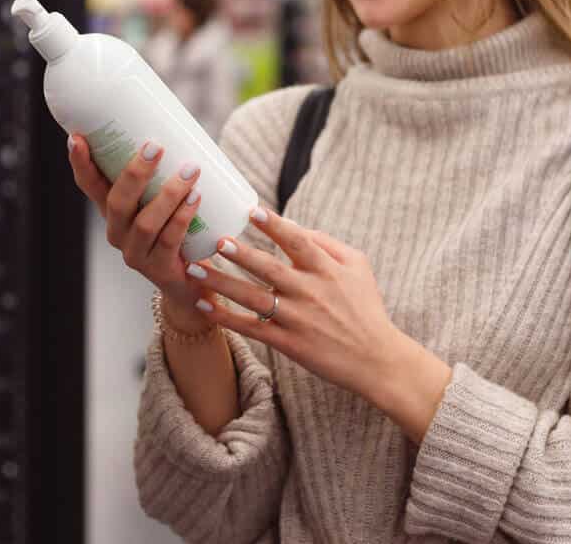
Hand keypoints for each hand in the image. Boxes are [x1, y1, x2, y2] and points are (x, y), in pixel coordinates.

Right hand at [67, 135, 210, 327]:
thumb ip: (163, 171)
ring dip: (168, 194)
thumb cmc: (176, 228)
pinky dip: (183, 217)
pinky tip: (195, 199)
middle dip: (135, 173)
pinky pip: (169, 240)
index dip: (81, 163)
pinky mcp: (158, 269)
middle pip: (117, 202)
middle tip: (155, 146)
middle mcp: (117, 232)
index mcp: (112, 211)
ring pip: (145, 222)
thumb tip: (180, 126)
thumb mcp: (162, 199)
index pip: (89, 185)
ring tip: (190, 170)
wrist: (190, 281)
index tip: (77, 137)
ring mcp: (135, 253)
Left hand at [188, 207, 451, 440]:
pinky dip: (226, 317)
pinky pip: (251, 328)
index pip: (298, 242)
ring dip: (221, 283)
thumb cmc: (366, 308)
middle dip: (241, 254)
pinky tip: (204, 305)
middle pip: (269, 269)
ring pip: (252, 298)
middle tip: (215, 240)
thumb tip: (293, 226)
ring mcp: (297, 319)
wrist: (376, 359)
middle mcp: (310, 292)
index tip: (251, 211)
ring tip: (193, 269)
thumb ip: (326, 243)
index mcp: (326, 269)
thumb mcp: (357, 266)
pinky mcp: (288, 343)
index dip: (275, 225)